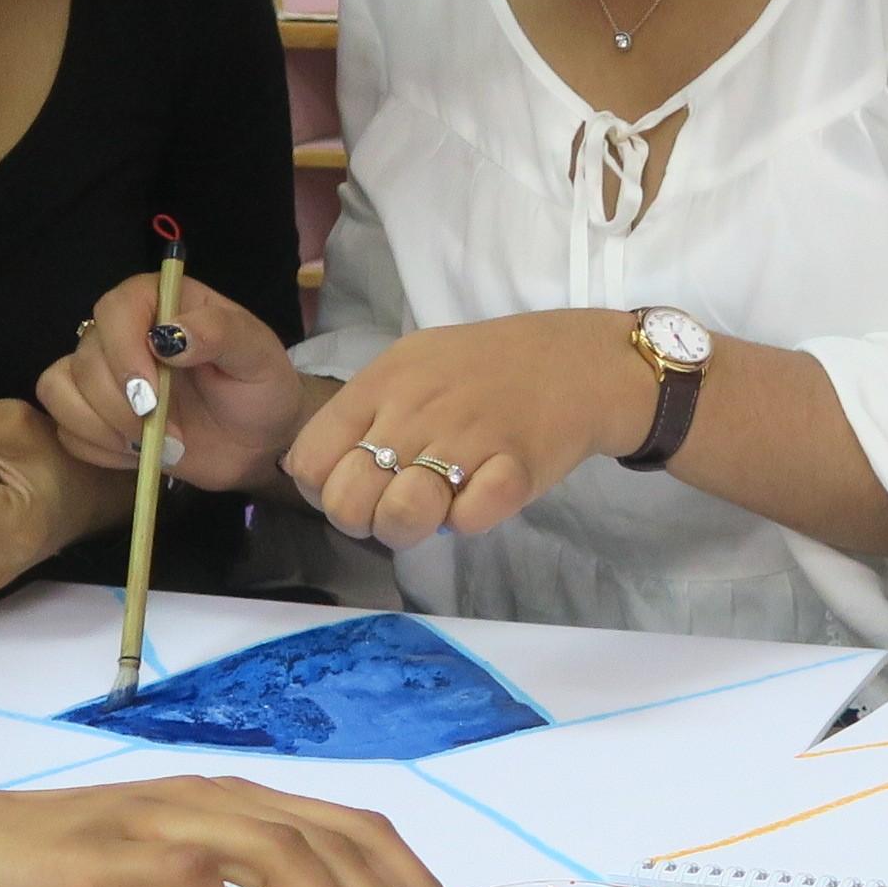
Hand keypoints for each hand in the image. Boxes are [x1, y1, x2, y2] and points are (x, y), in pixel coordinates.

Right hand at [41, 278, 310, 495]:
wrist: (257, 441)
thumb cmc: (260, 389)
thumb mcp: (258, 355)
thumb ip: (220, 333)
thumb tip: (168, 335)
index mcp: (160, 302)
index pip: (114, 309)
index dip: (124, 353)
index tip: (153, 395)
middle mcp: (122, 332)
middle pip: (84, 358)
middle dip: (122, 405)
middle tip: (171, 432)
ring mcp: (103, 374)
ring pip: (60, 390)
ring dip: (104, 428)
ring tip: (154, 446)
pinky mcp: (94, 414)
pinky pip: (66, 429)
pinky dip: (100, 449)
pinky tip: (139, 455)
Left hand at [285, 311, 651, 551]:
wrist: (577, 360)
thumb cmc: (486, 367)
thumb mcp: (409, 367)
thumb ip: (361, 412)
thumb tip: (311, 468)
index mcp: (381, 386)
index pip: (310, 462)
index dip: (326, 491)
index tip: (359, 488)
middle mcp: (414, 412)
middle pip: (348, 503)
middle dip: (366, 521)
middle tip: (400, 504)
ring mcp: (463, 440)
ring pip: (402, 517)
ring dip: (416, 527)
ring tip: (441, 506)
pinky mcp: (514, 469)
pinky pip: (470, 521)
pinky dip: (473, 519)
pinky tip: (483, 496)